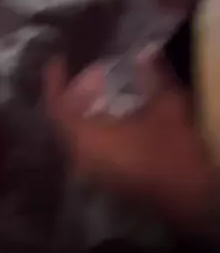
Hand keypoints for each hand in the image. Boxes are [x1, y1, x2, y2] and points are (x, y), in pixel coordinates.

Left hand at [44, 54, 217, 228]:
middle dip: (75, 95)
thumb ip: (153, 74)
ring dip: (88, 112)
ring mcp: (98, 176)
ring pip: (80, 138)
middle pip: (66, 123)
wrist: (198, 199)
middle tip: (91, 74)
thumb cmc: (175, 149)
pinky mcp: (113, 183)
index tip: (59, 60)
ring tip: (104, 89)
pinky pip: (93, 150)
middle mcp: (83, 161)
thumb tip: (146, 53)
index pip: (57, 107)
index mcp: (86, 141)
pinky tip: (118, 115)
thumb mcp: (168, 105)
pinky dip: (99, 129)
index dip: (55, 81)